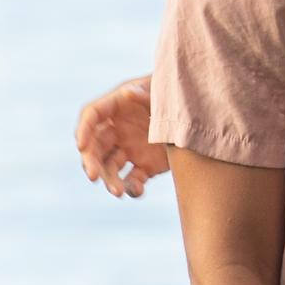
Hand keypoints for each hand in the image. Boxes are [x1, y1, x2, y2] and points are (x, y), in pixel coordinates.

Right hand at [75, 77, 169, 196]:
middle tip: (93, 177)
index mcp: (118, 106)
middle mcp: (119, 129)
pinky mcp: (145, 167)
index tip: (81, 145)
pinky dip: (133, 188)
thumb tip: (128, 92)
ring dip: (110, 180)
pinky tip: (138, 191)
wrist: (203, 114)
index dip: (83, 129)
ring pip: (111, 168)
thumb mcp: (164, 92)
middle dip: (91, 162)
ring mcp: (130, 149)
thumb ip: (147, 94)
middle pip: (95, 146)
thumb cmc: (179, 94)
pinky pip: (133, 180)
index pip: (92, 115)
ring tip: (118, 192)